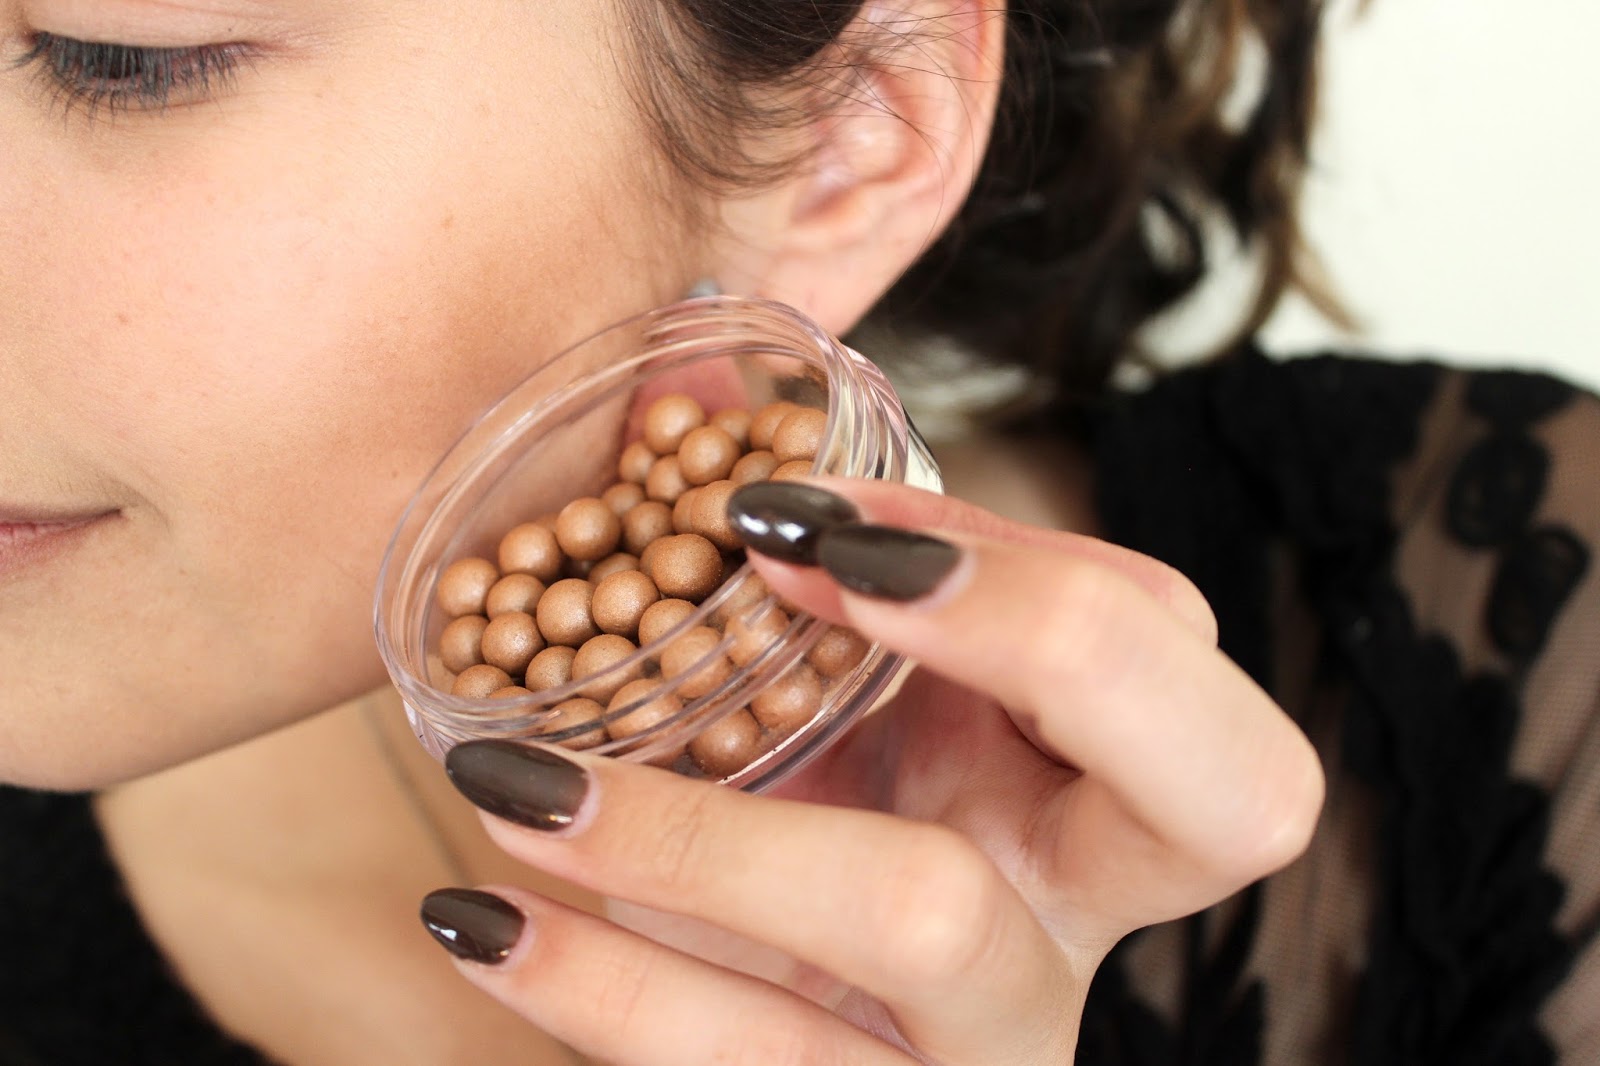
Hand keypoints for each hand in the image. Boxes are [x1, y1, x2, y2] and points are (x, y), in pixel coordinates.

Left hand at [419, 478, 1324, 1064]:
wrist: (750, 1018)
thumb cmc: (805, 818)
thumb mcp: (833, 698)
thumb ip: (803, 555)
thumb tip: (686, 373)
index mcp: (1101, 792)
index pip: (1181, 651)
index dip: (1031, 569)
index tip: (801, 510)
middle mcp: (1081, 917)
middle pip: (1231, 795)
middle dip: (1032, 633)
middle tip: (770, 556)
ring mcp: (981, 1038)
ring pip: (929, 925)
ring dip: (707, 829)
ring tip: (510, 778)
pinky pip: (744, 1062)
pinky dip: (595, 986)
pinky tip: (475, 913)